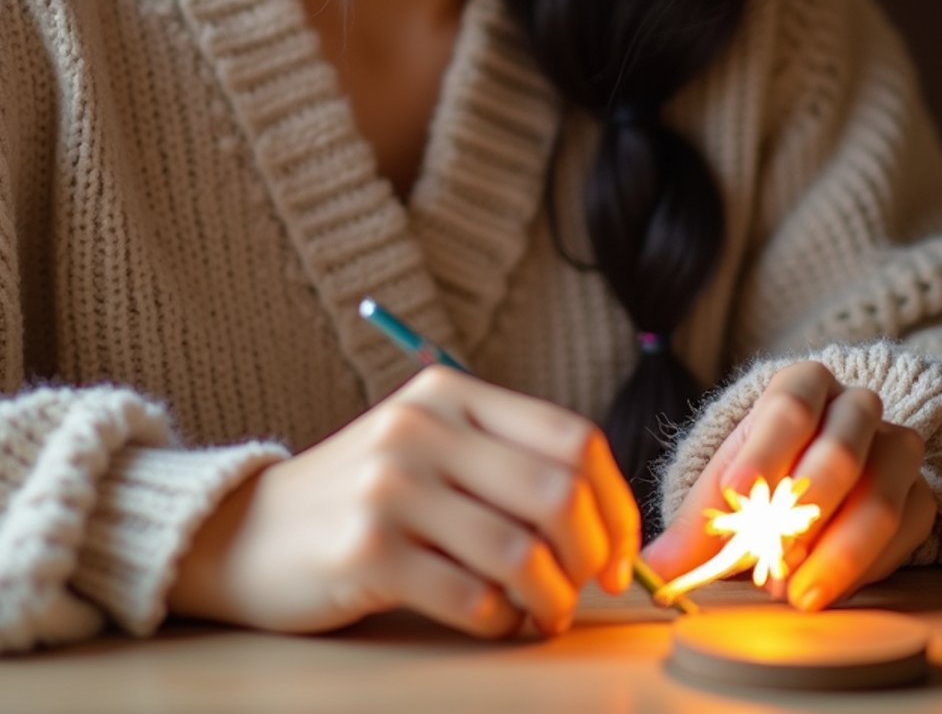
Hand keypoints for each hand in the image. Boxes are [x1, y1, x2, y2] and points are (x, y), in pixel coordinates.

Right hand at [168, 365, 639, 638]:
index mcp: (450, 393)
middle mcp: (423, 427)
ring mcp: (392, 486)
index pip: (571, 437)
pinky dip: (499, 624)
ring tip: (542, 616)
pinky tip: (491, 622)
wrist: (245, 531)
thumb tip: (605, 518)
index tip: (619, 550)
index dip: (615, 501)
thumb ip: (502, 461)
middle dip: (591, 555)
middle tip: (585, 588)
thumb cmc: (360, 497)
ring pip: (521, 553)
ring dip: (550, 601)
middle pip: (557, 493)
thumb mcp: (429, 447)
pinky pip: (471, 598)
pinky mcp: (366, 550)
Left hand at [643, 361, 935, 611]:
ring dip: (837, 552)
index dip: (766, 451)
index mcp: (802, 384)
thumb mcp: (722, 490)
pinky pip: (903, 534)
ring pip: (880, 497)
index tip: (738, 495)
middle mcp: (855, 406)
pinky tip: (826, 589)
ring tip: (792, 592)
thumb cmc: (761, 477)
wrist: (813, 479)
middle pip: (841, 452)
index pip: (789, 407)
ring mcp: (895, 448)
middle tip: (770, 561)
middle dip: (804, 513)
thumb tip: (650, 568)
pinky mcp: (921, 496)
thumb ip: (691, 527)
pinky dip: (864, 568)